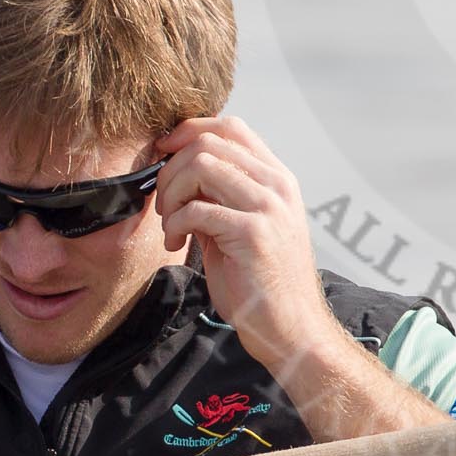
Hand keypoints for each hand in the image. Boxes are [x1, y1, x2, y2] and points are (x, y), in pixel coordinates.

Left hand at [154, 116, 334, 368]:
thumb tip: (178, 172)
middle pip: (209, 142)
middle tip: (165, 206)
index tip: (164, 155)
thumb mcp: (244, 227)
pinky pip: (197, 209)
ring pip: (201, 165)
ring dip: (172, 195)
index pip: (232, 127)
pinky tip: (175, 245)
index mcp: (277, 179)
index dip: (189, 132)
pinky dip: (174, 225)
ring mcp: (269, 207)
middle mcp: (277, 185)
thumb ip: (220, 196)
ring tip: (170, 227)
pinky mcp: (253, 233)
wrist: (291, 328)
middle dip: (172, 170)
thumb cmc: (262, 283)